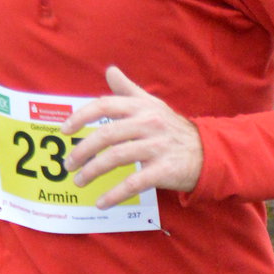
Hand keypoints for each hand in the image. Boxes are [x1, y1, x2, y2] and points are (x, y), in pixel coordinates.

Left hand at [61, 66, 203, 208]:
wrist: (208, 152)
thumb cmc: (173, 129)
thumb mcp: (153, 104)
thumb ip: (128, 90)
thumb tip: (110, 71)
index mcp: (142, 107)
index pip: (105, 105)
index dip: (81, 116)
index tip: (65, 131)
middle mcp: (148, 124)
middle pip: (106, 134)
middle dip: (82, 150)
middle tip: (69, 164)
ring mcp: (157, 147)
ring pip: (116, 158)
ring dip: (92, 172)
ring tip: (79, 181)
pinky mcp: (164, 170)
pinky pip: (133, 183)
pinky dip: (114, 194)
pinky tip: (102, 202)